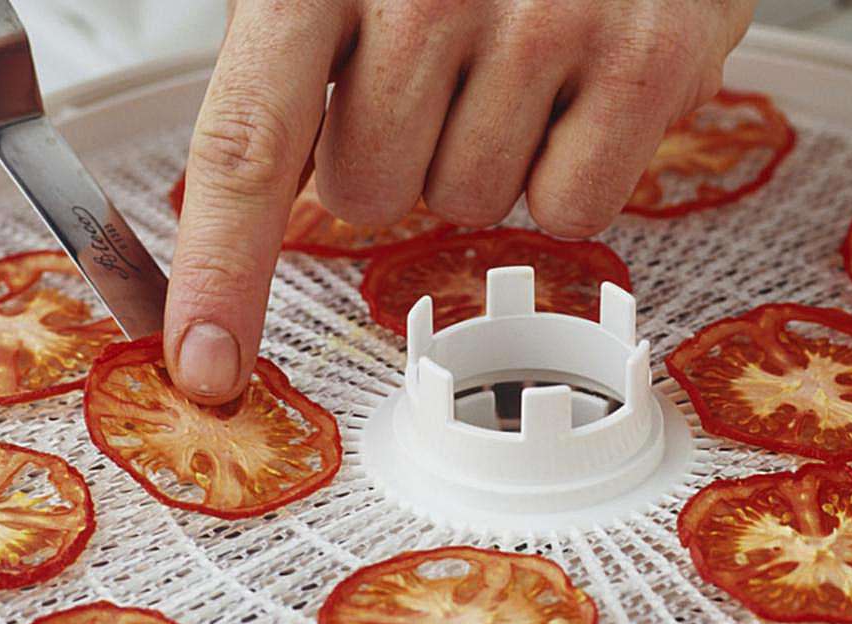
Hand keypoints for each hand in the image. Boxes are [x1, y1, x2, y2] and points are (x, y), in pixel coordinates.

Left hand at [165, 0, 755, 402]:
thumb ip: (299, 60)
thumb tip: (281, 196)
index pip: (248, 146)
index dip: (221, 271)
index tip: (207, 362)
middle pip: (368, 194)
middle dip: (398, 154)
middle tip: (445, 69)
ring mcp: (545, 23)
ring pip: (468, 204)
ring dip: (488, 154)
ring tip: (524, 58)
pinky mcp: (644, 60)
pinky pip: (568, 208)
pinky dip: (571, 170)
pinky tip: (583, 90)